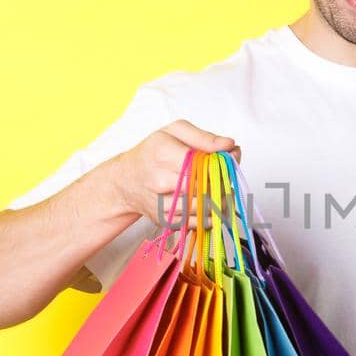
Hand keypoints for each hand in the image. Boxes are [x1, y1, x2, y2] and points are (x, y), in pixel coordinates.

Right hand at [98, 120, 240, 223]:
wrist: (125, 181)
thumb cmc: (152, 153)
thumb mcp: (174, 132)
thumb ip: (204, 137)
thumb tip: (230, 145)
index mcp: (163, 153)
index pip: (203, 163)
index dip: (222, 164)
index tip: (230, 160)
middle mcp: (161, 180)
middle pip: (206, 187)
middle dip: (224, 183)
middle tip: (227, 176)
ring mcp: (162, 203)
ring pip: (205, 207)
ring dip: (221, 201)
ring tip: (223, 190)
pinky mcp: (167, 221)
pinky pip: (198, 223)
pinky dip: (211, 216)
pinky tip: (211, 204)